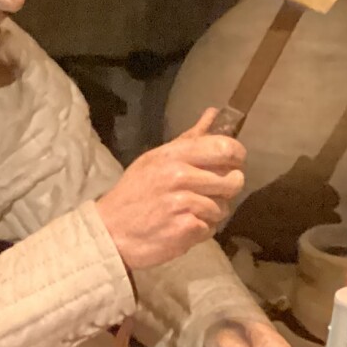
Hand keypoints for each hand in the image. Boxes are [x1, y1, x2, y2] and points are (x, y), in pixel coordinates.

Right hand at [95, 110, 245, 270]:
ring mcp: (183, 203)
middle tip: (211, 193)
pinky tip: (183, 228)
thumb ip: (188, 140)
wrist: (109, 232)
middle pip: (232, 181)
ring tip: (190, 213)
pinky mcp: (185, 228)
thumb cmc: (134, 194)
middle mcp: (179, 176)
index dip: (237, 156)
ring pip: (223, 207)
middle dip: (227, 189)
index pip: (224, 148)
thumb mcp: (155, 160)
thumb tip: (214, 114)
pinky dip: (201, 231)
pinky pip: (211, 228)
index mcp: (173, 156)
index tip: (233, 164)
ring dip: (211, 213)